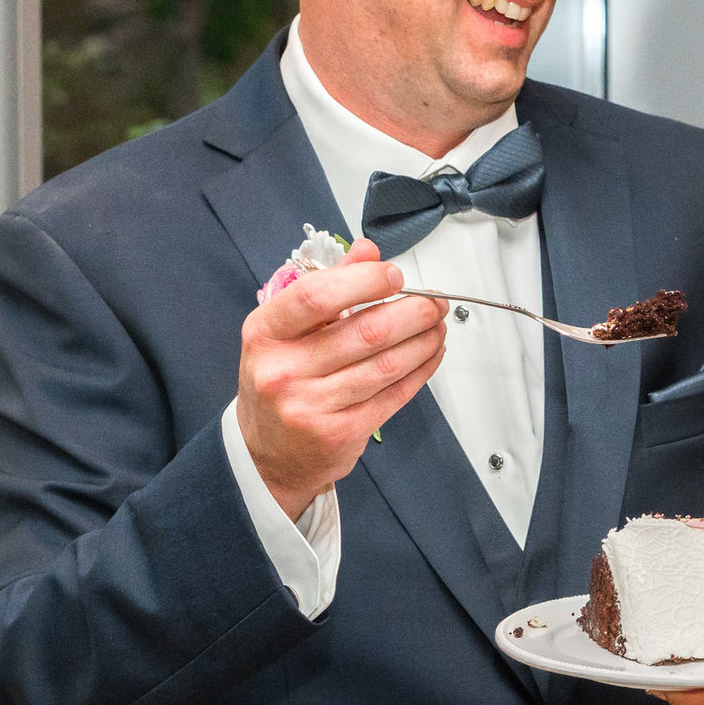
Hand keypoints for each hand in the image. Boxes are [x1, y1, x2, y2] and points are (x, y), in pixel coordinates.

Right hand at [237, 239, 447, 519]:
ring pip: (386, 365)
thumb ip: (327, 286)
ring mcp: (311, 406)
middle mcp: (284, 370)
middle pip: (365, 332)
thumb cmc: (279, 379)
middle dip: (413, 311)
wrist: (266, 452)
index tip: (394, 275)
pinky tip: (430, 354)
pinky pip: (393, 395)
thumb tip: (367, 252)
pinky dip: (420, 370)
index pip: (317, 296)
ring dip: (423, 340)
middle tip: (433, 301)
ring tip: (437, 324)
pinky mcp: (340, 433)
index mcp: (266, 333)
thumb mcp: (285, 329)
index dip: (365, 281)